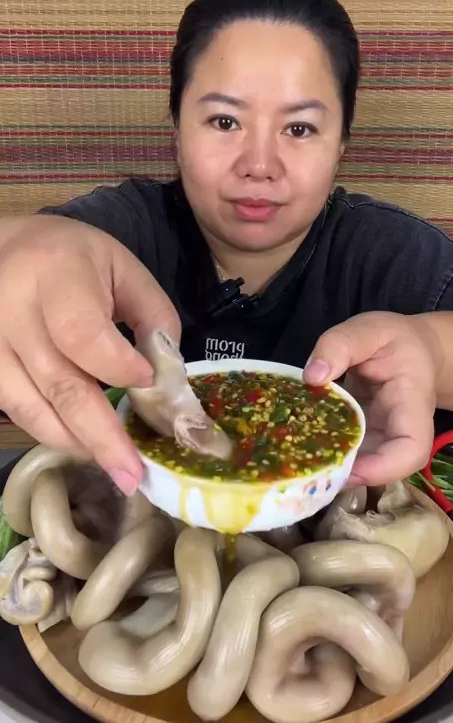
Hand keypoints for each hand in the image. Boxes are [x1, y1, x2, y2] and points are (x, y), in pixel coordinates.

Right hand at [0, 215, 179, 493]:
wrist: (1, 247)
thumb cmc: (70, 255)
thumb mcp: (122, 266)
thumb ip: (152, 315)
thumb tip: (166, 378)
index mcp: (55, 274)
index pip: (83, 335)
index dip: (117, 367)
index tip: (147, 383)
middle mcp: (12, 311)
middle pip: (59, 385)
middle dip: (102, 437)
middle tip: (134, 475)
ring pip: (33, 409)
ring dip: (78, 444)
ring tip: (116, 467)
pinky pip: (17, 410)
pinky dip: (53, 432)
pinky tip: (82, 443)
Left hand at [303, 312, 439, 485]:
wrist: (409, 349)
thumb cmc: (393, 340)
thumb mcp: (369, 329)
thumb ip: (340, 344)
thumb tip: (312, 376)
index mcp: (412, 405)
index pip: (411, 450)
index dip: (382, 469)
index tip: (347, 469)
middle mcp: (400, 431)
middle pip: (384, 469)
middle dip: (346, 476)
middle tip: (305, 470)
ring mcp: (381, 439)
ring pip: (362, 467)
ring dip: (331, 468)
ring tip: (295, 464)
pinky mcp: (362, 438)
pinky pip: (346, 453)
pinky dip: (323, 454)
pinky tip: (295, 448)